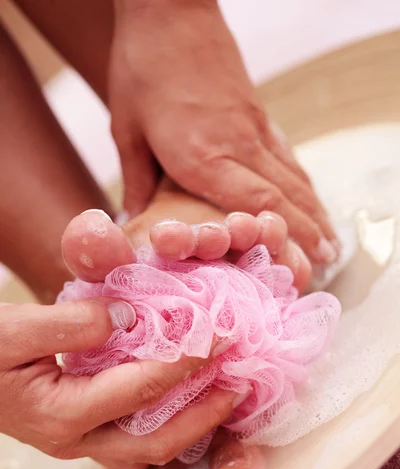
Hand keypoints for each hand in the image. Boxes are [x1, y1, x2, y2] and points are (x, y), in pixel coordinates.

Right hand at [1, 214, 235, 468]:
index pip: (140, 389)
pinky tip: (188, 396)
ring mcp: (81, 442)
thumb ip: (74, 324)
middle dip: (205, 414)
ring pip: (149, 447)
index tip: (222, 337)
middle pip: (155, 441)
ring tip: (226, 393)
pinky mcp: (84, 433)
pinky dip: (168, 418)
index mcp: (60, 414)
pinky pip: (136, 435)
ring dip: (192, 424)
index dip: (186, 362)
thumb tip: (132, 317)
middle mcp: (76, 440)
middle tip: (241, 383)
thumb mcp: (16, 329)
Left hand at [110, 0, 337, 264]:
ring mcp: (253, 127)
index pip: (257, 201)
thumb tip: (133, 221)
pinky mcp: (257, 114)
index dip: (285, 233)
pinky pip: (287, 155)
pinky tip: (310, 196)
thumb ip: (137, 182)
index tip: (306, 258)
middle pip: (285, 194)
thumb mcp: (127, 129)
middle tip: (329, 259)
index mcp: (201, 155)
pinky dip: (302, 181)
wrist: (170, 10)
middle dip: (310, 230)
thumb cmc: (142, 67)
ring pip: (293, 176)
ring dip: (314, 209)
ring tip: (331, 238)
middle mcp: (237, 145)